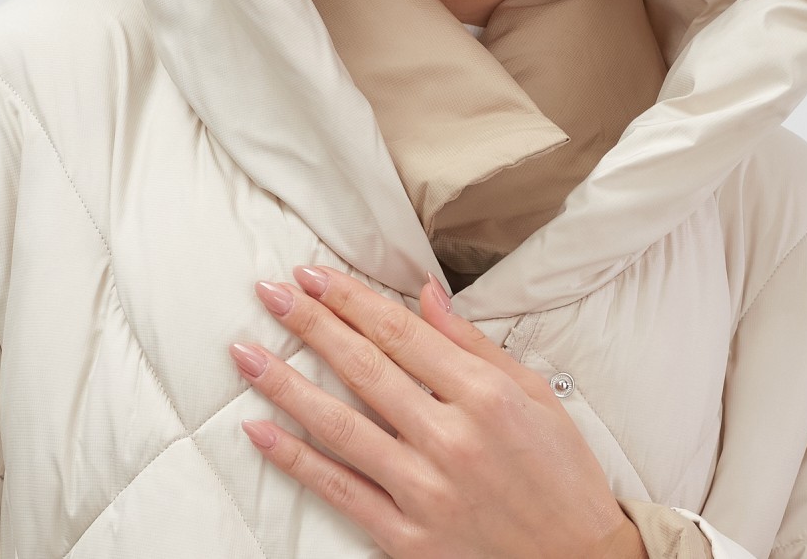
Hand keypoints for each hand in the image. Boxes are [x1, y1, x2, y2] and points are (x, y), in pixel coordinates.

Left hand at [229, 266, 645, 558]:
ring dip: (285, 386)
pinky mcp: (407, 539)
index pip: (400, 334)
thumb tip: (425, 293)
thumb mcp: (534, 392)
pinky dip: (295, 461)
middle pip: (364, 370)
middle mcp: (451, 440)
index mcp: (485, 396)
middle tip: (270, 293)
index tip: (312, 274)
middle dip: (311, 325)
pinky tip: (260, 431)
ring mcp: (425, 492)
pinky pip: (340, 492)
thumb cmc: (561, 473)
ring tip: (245, 354)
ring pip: (340, 427)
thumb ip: (472, 342)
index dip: (351, 300)